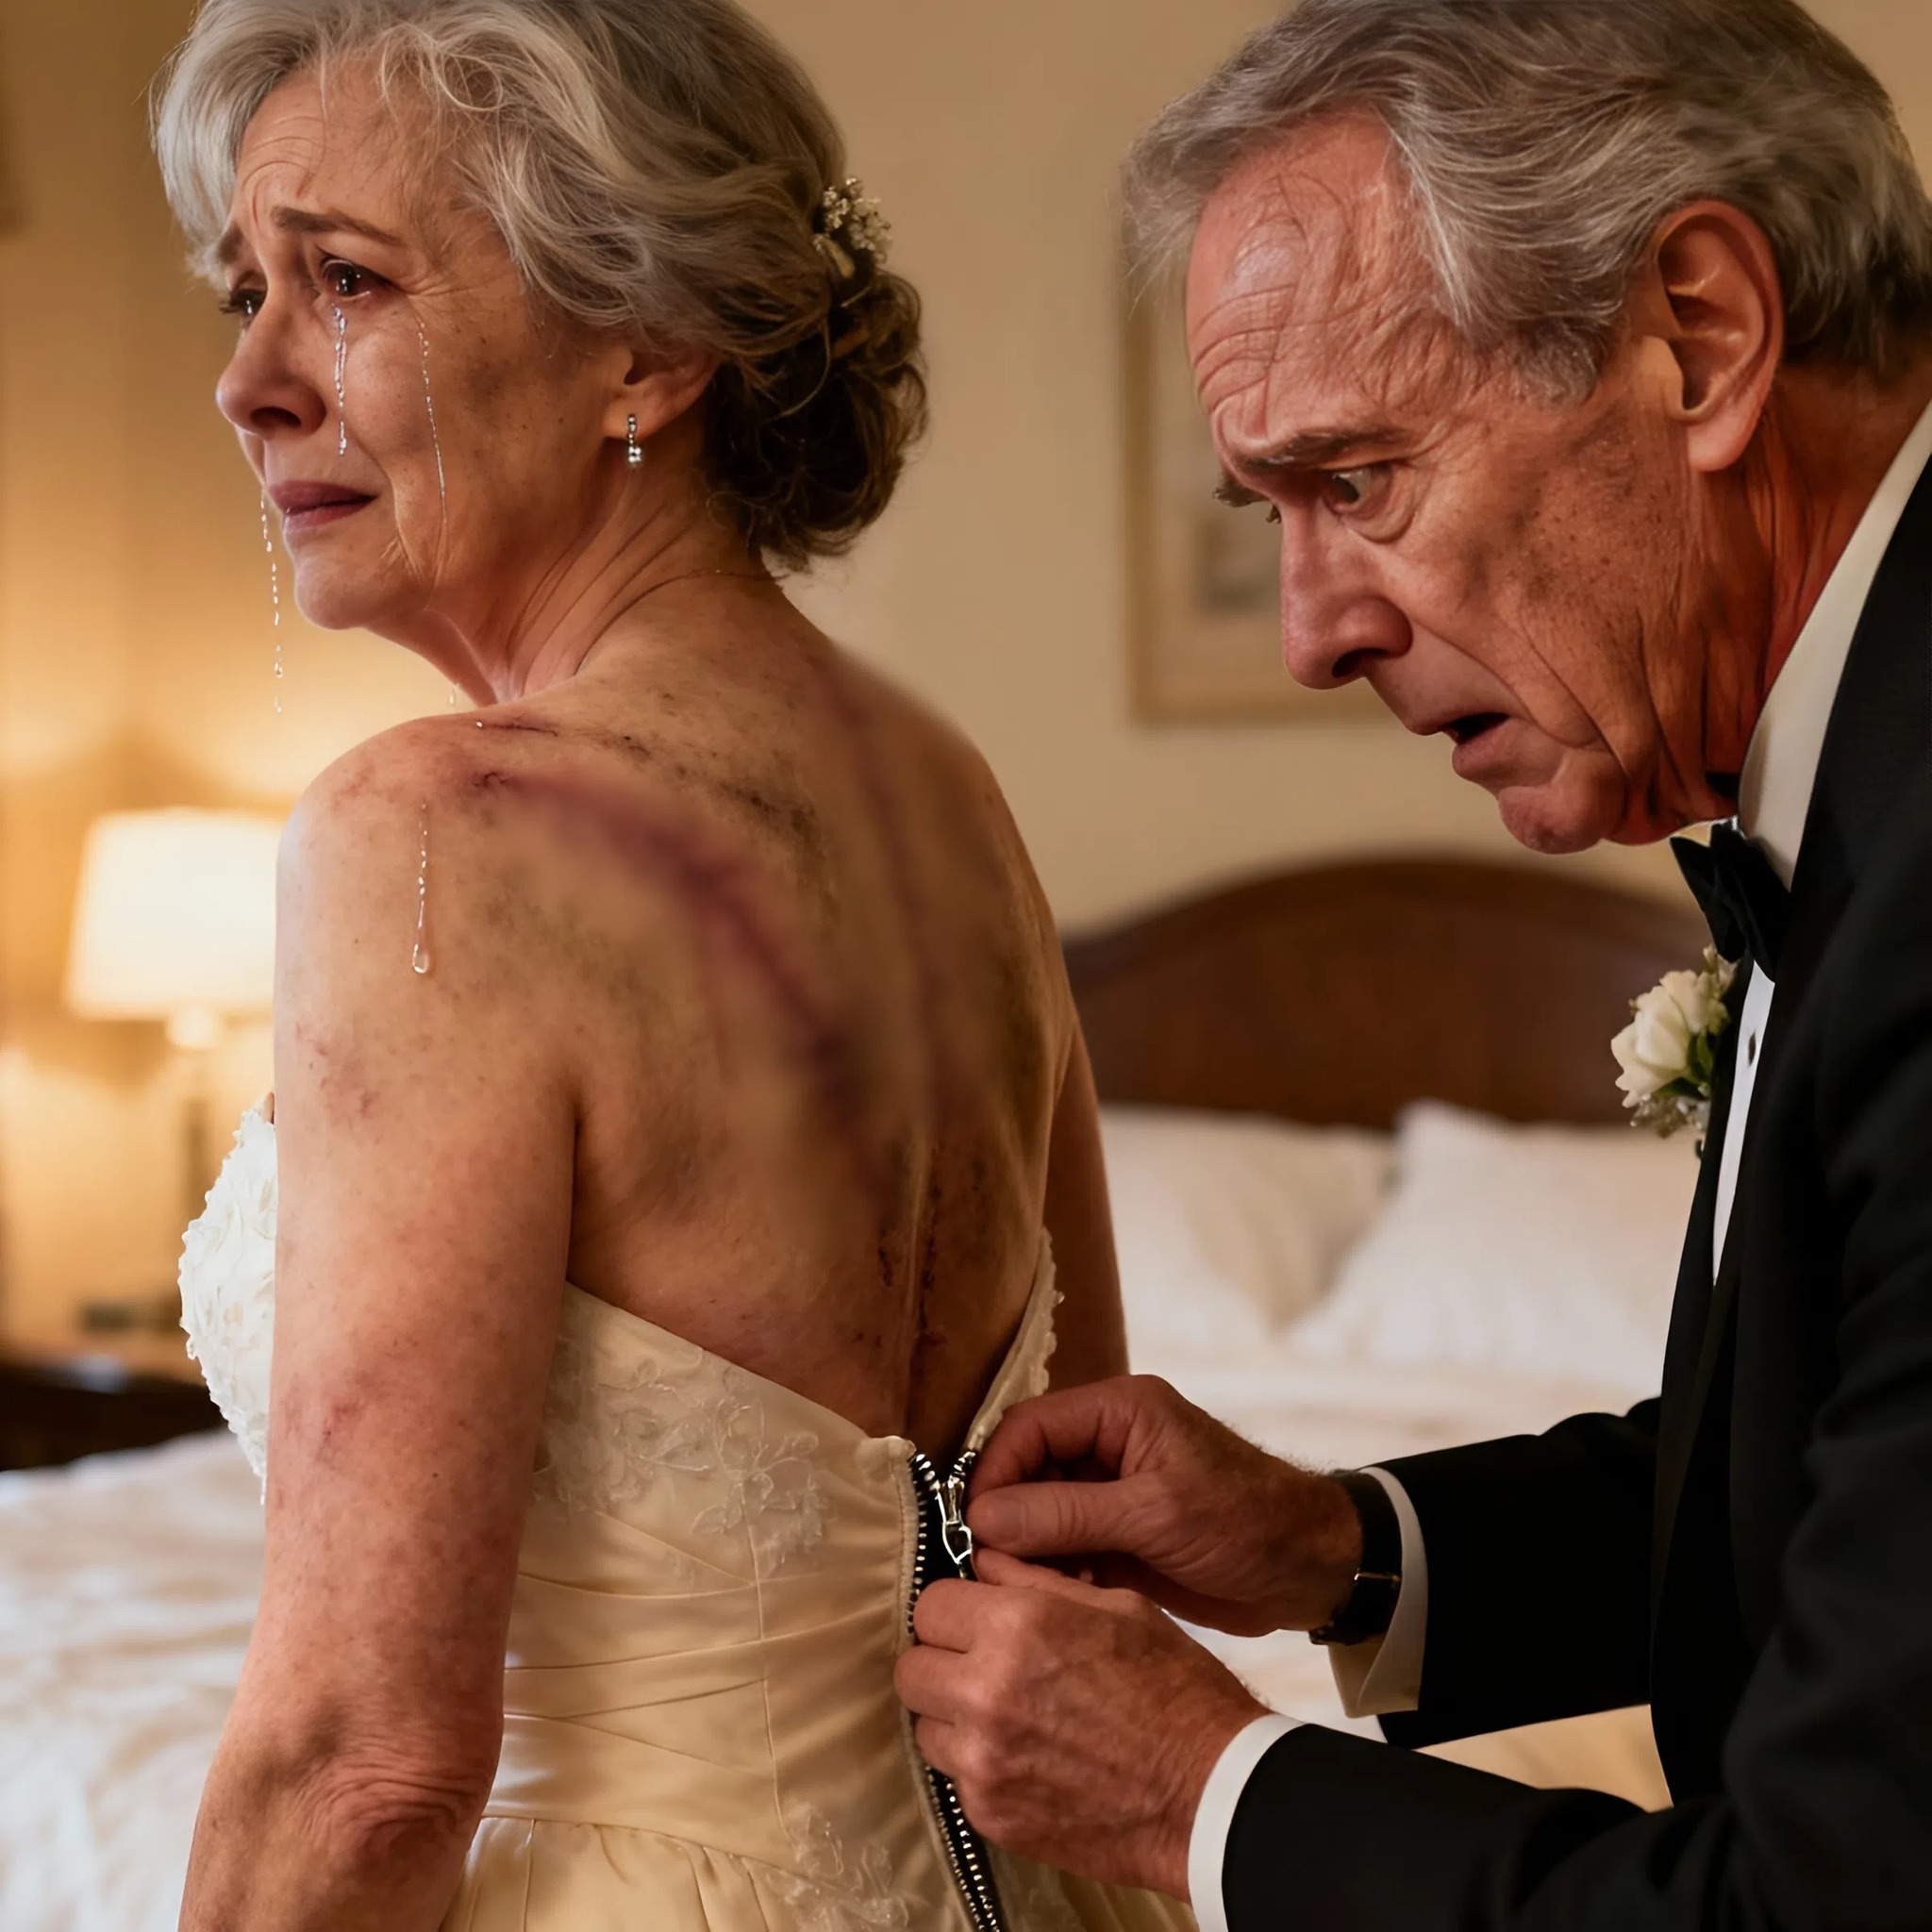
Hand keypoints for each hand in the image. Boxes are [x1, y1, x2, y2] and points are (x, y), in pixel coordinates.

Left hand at [894, 1550, 1264, 1897]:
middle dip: (943, 1662)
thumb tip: (982, 1562)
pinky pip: (956, 1778)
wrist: (1209, 1791)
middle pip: (912, 1669)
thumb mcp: (1116, 1605)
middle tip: (981, 1666)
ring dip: (954, 1717)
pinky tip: (1028, 1758)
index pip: (930, 1606)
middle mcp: (985, 1691)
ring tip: (1007, 1716)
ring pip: (926, 1726)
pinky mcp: (989, 1814)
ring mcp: (982, 1761)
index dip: (955, 1609)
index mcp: (1016, 1626)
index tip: (977, 1619)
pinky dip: (981, 1766)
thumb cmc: (1172, 1687)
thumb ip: (1035, 1581)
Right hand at [968, 1375, 1360, 1634]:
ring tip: (1016, 1592)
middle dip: (1005, 1517)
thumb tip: (980, 1518)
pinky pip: (1064, 1549)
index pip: (1028, 1428)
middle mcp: (1108, 1442)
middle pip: (1026, 1470)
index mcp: (1118, 1411)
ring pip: (1039, 1514)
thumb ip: (1066, 1514)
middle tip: (985, 1568)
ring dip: (1026, 1552)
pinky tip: (1050, 1605)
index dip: (993, 1474)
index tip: (972, 1526)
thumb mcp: (1156, 1515)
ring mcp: (1113, 1492)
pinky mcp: (1121, 1536)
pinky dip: (1052, 1576)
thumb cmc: (1248, 1524)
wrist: (1315, 1570)